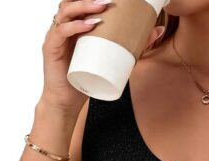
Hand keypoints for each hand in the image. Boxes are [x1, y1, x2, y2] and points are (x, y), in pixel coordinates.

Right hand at [39, 0, 165, 116]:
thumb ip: (134, 45)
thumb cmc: (86, 79)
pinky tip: (86, 26)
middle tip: (108, 1)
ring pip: (65, 12)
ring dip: (82, 8)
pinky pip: (60, 32)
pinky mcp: (51, 49)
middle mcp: (63, 27)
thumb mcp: (113, 60)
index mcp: (75, 26)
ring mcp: (56, 37)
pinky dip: (73, 27)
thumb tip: (158, 29)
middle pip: (71, 2)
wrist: (67, 102)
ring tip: (100, 10)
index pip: (80, 2)